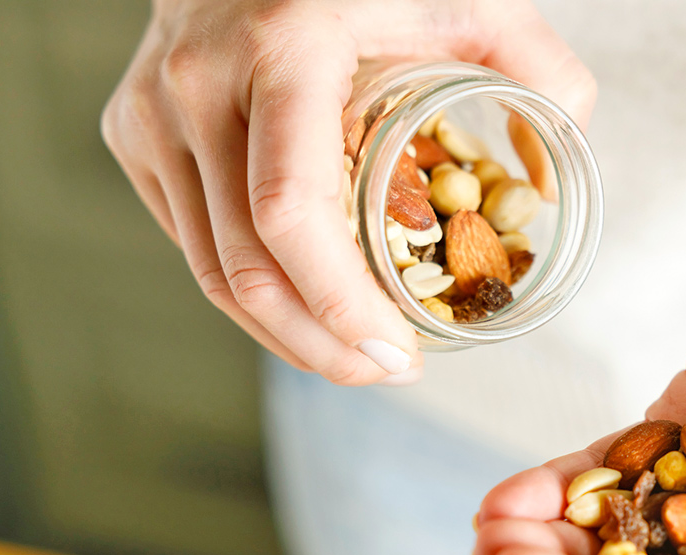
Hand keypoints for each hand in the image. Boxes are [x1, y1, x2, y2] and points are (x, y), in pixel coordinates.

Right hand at [102, 0, 594, 384]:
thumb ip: (541, 70)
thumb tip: (551, 183)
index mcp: (283, 51)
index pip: (290, 214)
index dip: (341, 305)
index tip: (400, 353)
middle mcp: (200, 87)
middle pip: (247, 268)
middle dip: (324, 346)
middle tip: (391, 371)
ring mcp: (154, 115)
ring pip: (212, 273)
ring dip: (288, 335)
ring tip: (357, 358)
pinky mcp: (134, 136)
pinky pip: (194, 244)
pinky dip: (254, 294)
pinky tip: (310, 308)